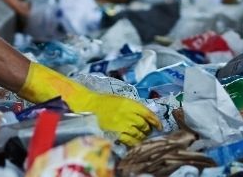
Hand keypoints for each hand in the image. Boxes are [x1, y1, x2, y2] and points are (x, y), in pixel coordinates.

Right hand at [19, 63, 160, 145]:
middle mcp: (127, 113)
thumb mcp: (119, 100)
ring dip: (140, 137)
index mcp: (129, 103)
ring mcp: (121, 124)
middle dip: (147, 130)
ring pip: (138, 135)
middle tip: (146, 132)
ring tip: (137, 138)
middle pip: (144, 125)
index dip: (156, 121)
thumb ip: (132, 107)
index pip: (148, 113)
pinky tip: (130, 142)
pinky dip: (132, 143)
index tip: (158, 125)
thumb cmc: (100, 102)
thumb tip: (146, 116)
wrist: (83, 106)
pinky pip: (129, 142)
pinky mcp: (115, 134)